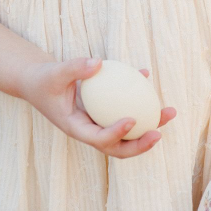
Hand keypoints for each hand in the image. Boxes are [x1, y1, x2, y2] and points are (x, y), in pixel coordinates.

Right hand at [20, 58, 176, 158]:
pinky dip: (139, 98)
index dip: (116, 134)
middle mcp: (90, 131)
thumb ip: (74, 68)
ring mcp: (99, 124)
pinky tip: (148, 76)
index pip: (98, 139)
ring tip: (170, 111)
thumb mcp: (54, 72)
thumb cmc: (44, 79)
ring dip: (151, 124)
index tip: (132, 120)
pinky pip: (126, 109)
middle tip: (159, 132)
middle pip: (119, 147)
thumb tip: (98, 62)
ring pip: (129, 132)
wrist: (40, 82)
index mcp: (76, 128)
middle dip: (141, 145)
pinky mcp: (105, 113)